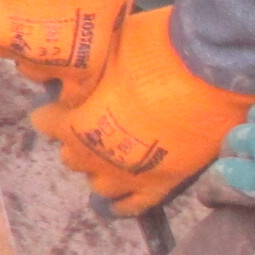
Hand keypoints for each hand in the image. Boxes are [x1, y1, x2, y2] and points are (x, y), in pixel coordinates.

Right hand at [0, 0, 136, 103]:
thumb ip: (106, 25)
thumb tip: (102, 37)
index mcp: (82, 59)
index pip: (76, 93)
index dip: (76, 84)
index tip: (74, 74)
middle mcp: (39, 58)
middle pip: (38, 72)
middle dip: (46, 57)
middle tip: (52, 25)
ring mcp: (2, 38)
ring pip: (8, 51)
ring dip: (15, 35)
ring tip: (26, 2)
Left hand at [29, 6, 254, 214]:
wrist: (211, 72)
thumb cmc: (157, 51)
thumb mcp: (107, 47)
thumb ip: (90, 70)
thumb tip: (83, 71)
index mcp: (71, 120)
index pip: (44, 122)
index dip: (59, 108)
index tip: (74, 96)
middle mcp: (90, 154)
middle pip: (71, 156)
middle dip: (82, 138)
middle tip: (104, 119)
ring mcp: (124, 175)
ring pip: (98, 184)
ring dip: (103, 169)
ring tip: (121, 151)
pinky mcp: (158, 187)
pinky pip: (131, 206)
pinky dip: (124, 203)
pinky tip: (125, 195)